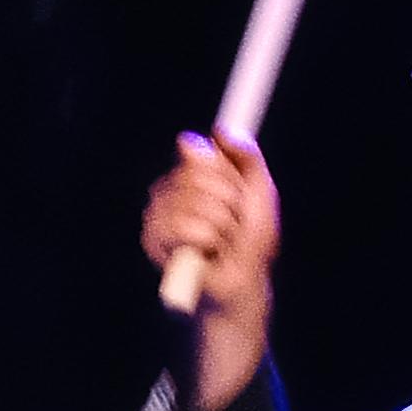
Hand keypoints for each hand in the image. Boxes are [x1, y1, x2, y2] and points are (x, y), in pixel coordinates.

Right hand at [141, 132, 281, 410]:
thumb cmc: (249, 242)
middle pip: (200, 174)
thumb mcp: (259, 193)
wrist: (241, 282)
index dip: (228, 176)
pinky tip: (205, 253)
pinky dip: (206, 242)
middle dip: (230, 203)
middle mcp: (170, 189)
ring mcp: (157, 213)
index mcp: (191, 174)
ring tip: (221, 242)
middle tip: (233, 225)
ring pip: (195, 202)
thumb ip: (246, 158)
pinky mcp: (152, 239)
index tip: (238, 195)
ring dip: (222, 227)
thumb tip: (220, 128)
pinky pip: (184, 227)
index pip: (203, 152)